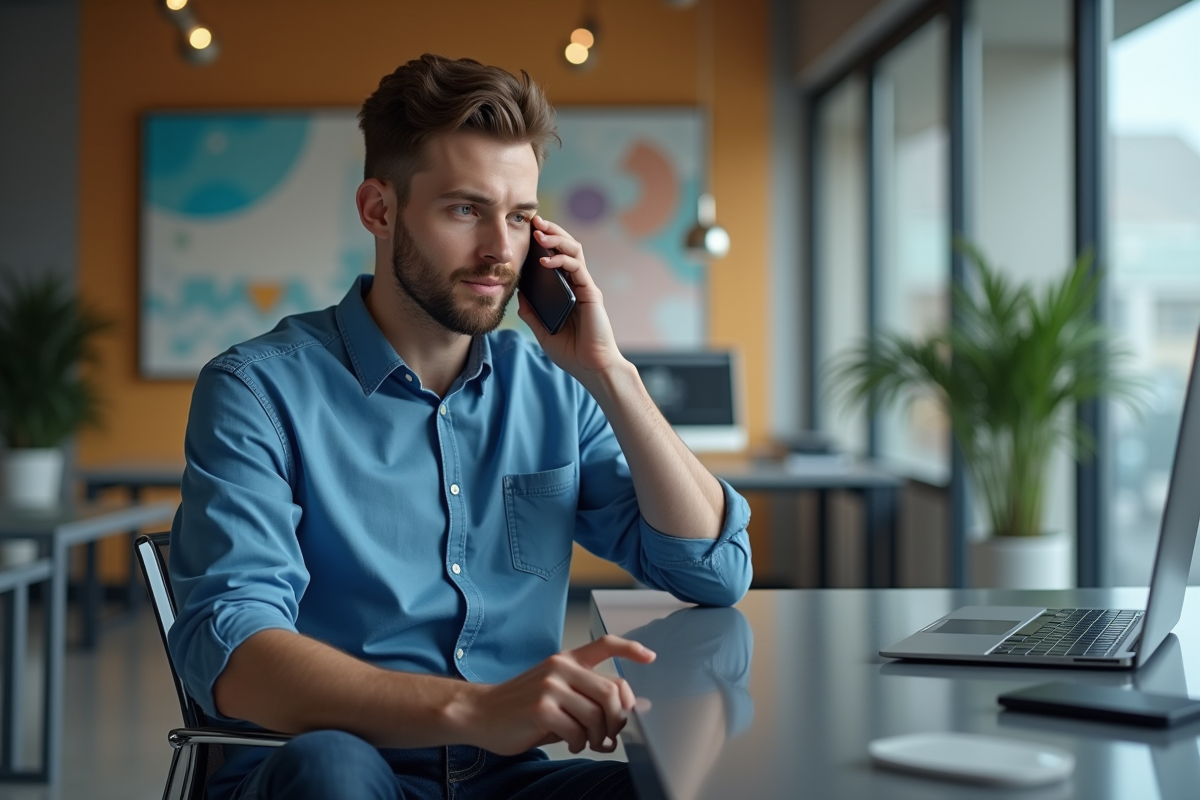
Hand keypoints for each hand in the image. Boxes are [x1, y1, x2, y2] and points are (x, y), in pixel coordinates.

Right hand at [457, 635, 654, 755]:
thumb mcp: (555, 691)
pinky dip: (579, 744)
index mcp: (566, 660)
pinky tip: (569, 743)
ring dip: (598, 737)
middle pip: (612, 690)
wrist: (480, 713)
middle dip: (619, 719)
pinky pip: (578, 732)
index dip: (631, 649)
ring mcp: (551, 686)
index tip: (650, 657)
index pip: (605, 644)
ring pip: (597, 715)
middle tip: (611, 735)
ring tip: (588, 743)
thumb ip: (586, 695)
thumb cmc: (520, 706)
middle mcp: (561, 668)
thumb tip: (624, 711)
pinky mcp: (541, 708)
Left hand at [516, 215, 622, 380]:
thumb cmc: (571, 352)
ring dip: (556, 238)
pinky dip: (561, 260)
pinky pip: (577, 268)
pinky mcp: (591, 293)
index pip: (555, 258)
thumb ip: (531, 312)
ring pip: (574, 251)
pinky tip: (545, 260)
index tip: (526, 231)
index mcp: (566, 291)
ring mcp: (585, 286)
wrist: (591, 368)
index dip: (543, 243)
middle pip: (565, 248)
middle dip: (550, 232)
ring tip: (539, 231)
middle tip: (533, 221)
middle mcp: (577, 284)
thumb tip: (517, 294)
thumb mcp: (543, 330)